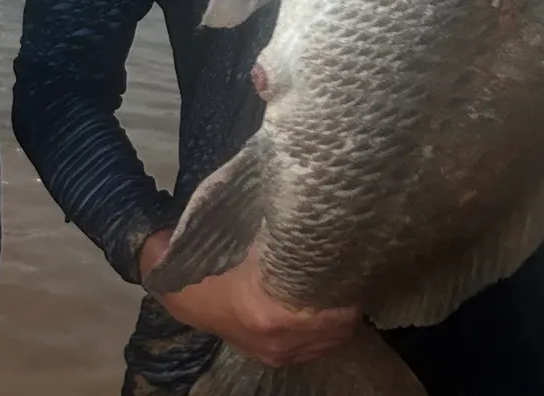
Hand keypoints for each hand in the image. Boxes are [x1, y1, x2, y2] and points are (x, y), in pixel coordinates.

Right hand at [145, 239, 359, 367]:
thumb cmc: (214, 259)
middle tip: (357, 268)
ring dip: (342, 318)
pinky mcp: (274, 358)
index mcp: (271, 312)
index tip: (360, 262)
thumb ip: (273, 219)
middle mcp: (278, 340)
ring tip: (346, 284)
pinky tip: (327, 306)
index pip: (334, 312)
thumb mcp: (243, 234)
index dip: (352, 288)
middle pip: (340, 329)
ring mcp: (277, 354)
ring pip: (331, 342)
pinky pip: (315, 350)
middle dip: (352, 301)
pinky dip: (327, 332)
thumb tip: (305, 185)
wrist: (183, 293)